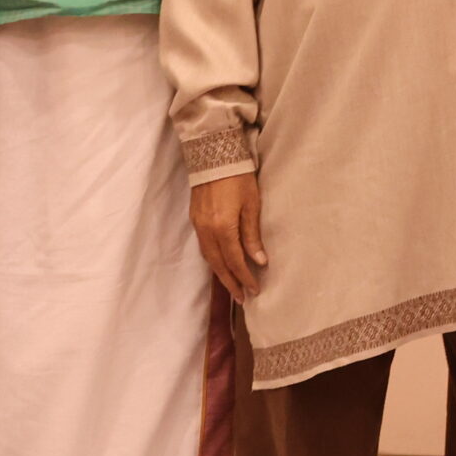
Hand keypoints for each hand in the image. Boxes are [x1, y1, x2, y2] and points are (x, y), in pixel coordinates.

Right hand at [191, 173, 267, 300]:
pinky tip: (222, 265)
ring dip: (222, 274)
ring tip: (234, 287)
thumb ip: (252, 234)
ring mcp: (198, 225)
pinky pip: (204, 247)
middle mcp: (206, 230)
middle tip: (243, 299)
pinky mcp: (195, 220)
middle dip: (231, 283)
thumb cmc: (239, 178)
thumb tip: (260, 261)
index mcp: (222, 227)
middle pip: (219, 264)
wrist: (214, 157)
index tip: (255, 291)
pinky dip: (214, 260)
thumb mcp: (252, 205)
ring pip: (209, 257)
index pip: (235, 260)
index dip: (245, 277)